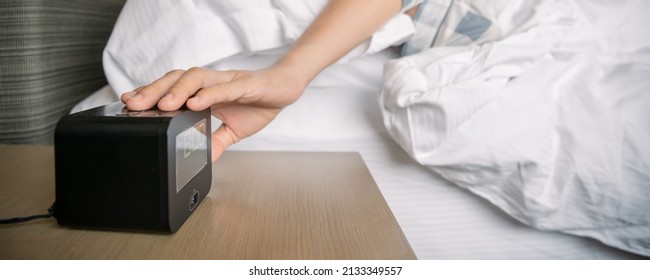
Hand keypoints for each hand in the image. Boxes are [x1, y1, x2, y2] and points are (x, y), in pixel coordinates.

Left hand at [121, 66, 306, 161]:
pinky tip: (195, 102)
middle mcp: (212, 82)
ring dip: (177, 90)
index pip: (172, 88)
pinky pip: (224, 88)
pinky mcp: (246, 85)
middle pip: (176, 79)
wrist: (287, 89)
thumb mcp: (234, 130)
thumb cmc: (259, 103)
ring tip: (162, 104)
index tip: (128, 104)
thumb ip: (216, 141)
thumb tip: (202, 160)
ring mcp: (228, 81)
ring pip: (196, 79)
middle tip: (134, 104)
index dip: (150, 94)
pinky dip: (209, 94)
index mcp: (205, 92)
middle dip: (154, 90)